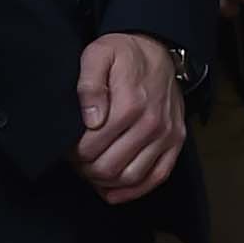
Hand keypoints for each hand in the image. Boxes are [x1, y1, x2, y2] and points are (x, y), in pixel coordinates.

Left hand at [72, 32, 186, 203]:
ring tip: (91, 172)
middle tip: (76, 161)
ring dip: (106, 182)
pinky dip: (134, 191)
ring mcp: (167, 136)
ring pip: (131, 177)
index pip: (92, 147)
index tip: (67, 148)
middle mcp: (152, 124)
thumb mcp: (98, 55)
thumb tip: (91, 120)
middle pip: (109, 167)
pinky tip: (113, 192)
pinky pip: (157, 177)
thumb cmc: (124, 54)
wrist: (159, 50)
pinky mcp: (176, 143)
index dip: (73, 154)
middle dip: (86, 170)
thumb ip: (89, 85)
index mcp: (130, 105)